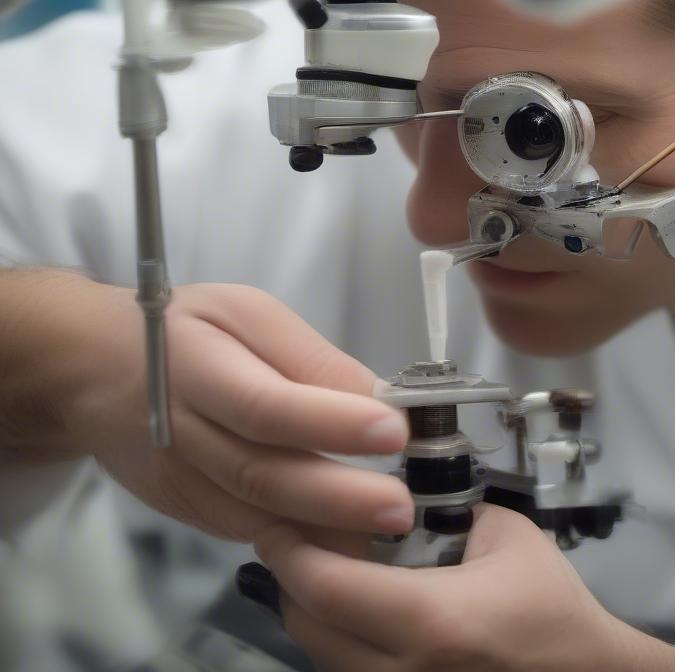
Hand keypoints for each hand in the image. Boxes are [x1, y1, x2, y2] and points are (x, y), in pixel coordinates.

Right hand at [69, 282, 413, 540]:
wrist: (95, 374)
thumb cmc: (184, 329)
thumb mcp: (246, 312)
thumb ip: (308, 355)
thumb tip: (375, 395)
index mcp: (197, 366)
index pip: (265, 403)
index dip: (329, 420)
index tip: (394, 429)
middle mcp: (183, 432)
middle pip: (262, 473)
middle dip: (337, 497)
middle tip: (401, 506)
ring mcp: (182, 481)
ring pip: (255, 514)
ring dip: (325, 530)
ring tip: (388, 532)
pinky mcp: (189, 510)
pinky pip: (248, 529)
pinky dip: (299, 540)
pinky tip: (348, 540)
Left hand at [254, 502, 674, 671]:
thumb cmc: (550, 605)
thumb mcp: (507, 533)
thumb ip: (451, 507)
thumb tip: (400, 492)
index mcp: (429, 620)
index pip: (326, 588)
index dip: (289, 551)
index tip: (277, 518)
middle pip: (306, 627)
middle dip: (289, 577)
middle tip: (292, 533)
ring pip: (319, 656)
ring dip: (309, 609)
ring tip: (324, 565)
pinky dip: (335, 639)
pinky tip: (354, 607)